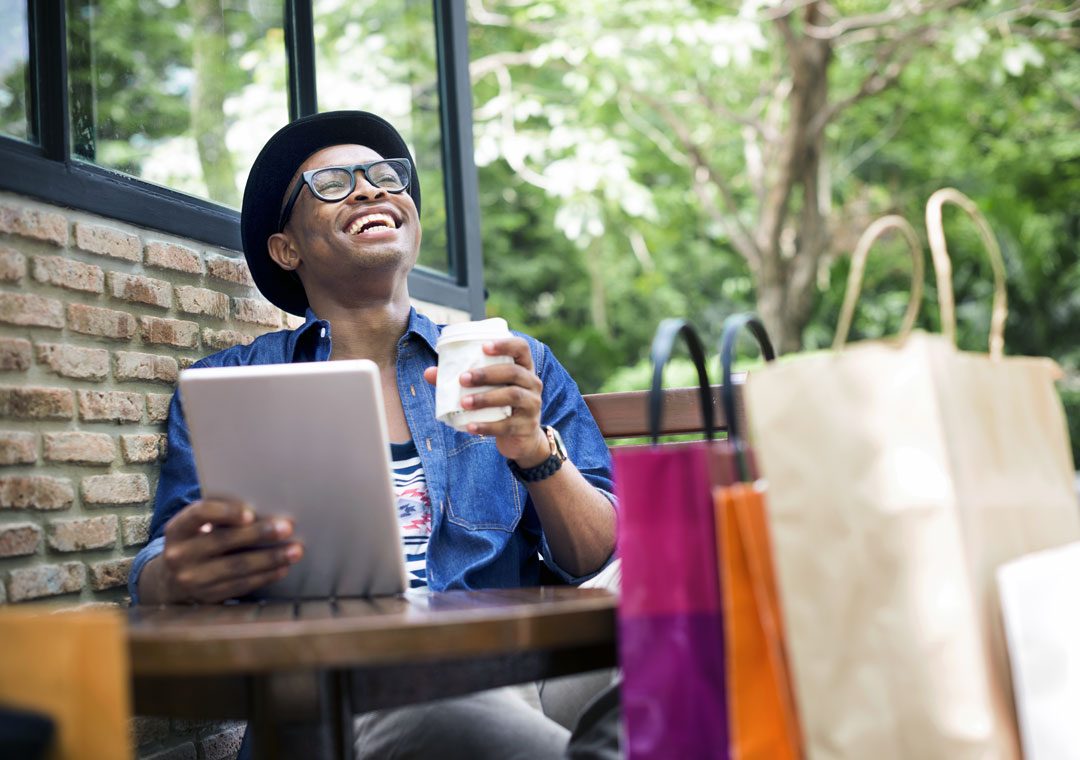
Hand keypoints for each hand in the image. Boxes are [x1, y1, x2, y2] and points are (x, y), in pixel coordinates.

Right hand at [157, 499, 302, 602]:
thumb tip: (262, 508)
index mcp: (177, 529)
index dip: (225, 512)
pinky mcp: (207, 597)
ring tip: (294, 551)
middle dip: (258, 534)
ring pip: (236, 567)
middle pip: (223, 541)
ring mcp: (192, 579)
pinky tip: (282, 568)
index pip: (199, 514)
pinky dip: (265, 576)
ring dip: (270, 559)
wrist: (171, 580)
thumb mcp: (196, 527)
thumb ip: (219, 516)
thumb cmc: (196, 542)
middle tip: (287, 527)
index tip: (250, 513)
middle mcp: (180, 554)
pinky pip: (240, 586)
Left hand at [423, 337, 549, 466]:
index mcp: (523, 367)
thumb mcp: (486, 389)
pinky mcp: (527, 426)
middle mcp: (532, 383)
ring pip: (512, 396)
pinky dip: (487, 425)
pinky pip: (507, 425)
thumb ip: (461, 379)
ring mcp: (532, 405)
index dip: (505, 344)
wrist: (521, 439)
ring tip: (463, 402)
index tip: (483, 347)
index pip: (521, 348)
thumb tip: (429, 372)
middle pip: (514, 372)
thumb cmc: (500, 405)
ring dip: (485, 398)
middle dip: (487, 374)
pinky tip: (470, 426)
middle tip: (463, 379)